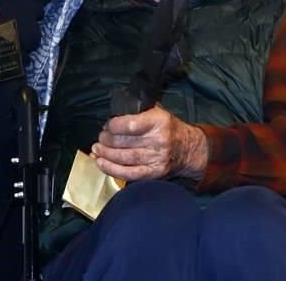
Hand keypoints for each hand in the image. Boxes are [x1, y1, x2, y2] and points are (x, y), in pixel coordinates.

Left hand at [92, 106, 207, 182]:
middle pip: (124, 142)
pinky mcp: (154, 173)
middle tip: (100, 138)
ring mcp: (157, 158)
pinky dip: (112, 169)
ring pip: (124, 158)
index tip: (107, 126)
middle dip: (107, 141)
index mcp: (159, 121)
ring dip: (106, 155)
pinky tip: (102, 163)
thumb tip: (114, 113)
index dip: (113, 126)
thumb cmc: (169, 128)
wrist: (188, 149)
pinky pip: (129, 173)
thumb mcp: (159, 112)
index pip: (130, 125)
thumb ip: (139, 111)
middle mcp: (159, 140)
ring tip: (97, 150)